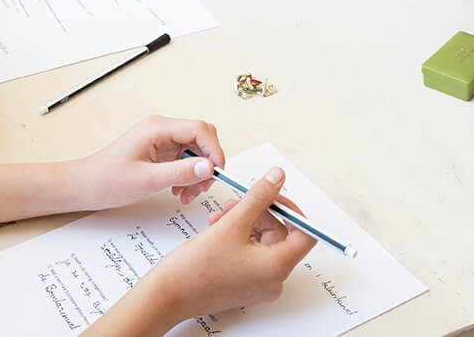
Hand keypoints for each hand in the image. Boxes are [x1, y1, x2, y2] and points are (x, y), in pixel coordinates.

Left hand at [73, 116, 223, 210]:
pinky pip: (185, 160)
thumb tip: (209, 167)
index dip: (214, 151)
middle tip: (201, 187)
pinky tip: (179, 191)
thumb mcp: (147, 180)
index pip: (200, 130)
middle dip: (207, 164)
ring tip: (186, 194)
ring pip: (196, 152)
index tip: (217, 173)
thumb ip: (180, 173)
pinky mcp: (161, 153)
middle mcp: (162, 130)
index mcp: (157, 128)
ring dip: (198, 173)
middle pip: (201, 139)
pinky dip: (188, 176)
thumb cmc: (108, 180)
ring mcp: (162, 141)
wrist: (86, 186)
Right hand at [130, 166, 316, 326]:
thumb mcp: (232, 223)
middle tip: (239, 201)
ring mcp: (259, 285)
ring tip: (222, 215)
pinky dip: (239, 238)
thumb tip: (276, 178)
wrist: (168, 295)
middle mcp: (273, 280)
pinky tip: (219, 228)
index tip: (274, 194)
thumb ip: (259, 197)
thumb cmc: (196, 268)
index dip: (290, 209)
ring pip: (263, 243)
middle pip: (281, 235)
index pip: (305, 233)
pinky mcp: (245, 286)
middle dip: (260, 213)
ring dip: (246, 223)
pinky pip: (252, 255)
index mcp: (277, 267)